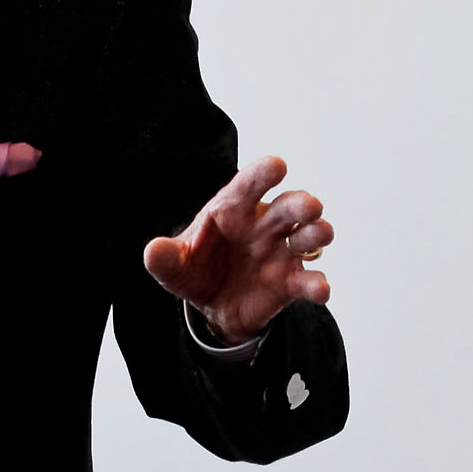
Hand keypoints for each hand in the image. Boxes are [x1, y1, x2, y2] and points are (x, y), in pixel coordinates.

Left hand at [143, 156, 334, 344]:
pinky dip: (317, 284)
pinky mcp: (290, 281)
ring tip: (318, 235)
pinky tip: (320, 289)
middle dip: (301, 204)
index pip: (249, 185)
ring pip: (308, 235)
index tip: (277, 166)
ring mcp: (281, 251)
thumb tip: (152, 251)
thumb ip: (165, 258)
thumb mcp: (175, 266)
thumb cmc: (196, 269)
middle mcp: (264, 225)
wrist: (213, 305)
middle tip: (309, 207)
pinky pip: (308, 280)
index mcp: (234, 209)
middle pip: (288, 206)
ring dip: (316, 233)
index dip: (262, 174)